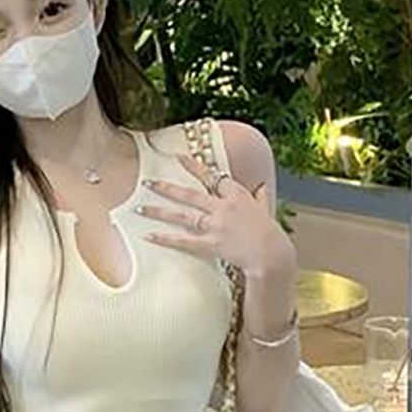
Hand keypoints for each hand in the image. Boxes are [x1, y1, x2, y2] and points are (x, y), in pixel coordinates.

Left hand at [136, 153, 294, 277]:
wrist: (272, 255)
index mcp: (237, 195)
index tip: (178, 156)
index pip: (213, 177)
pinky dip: (165, 238)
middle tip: (147, 182)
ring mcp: (215, 225)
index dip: (194, 167)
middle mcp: (223, 207)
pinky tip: (149, 235)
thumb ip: (259, 198)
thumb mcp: (265, 210)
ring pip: (181, 216)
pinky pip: (183, 240)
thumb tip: (260, 186)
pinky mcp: (210, 244)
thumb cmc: (270, 233)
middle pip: (190, 195)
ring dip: (159, 211)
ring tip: (140, 208)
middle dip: (167, 188)